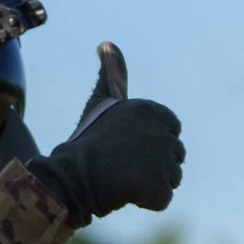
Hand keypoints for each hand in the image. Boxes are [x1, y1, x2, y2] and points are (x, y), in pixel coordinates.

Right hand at [27, 44, 184, 224]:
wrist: (69, 176)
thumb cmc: (86, 140)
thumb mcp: (101, 102)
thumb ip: (112, 74)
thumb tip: (107, 42)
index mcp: (152, 110)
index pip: (172, 130)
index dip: (150, 142)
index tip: (126, 145)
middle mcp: (162, 132)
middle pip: (175, 156)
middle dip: (153, 164)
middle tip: (122, 164)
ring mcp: (161, 162)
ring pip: (171, 179)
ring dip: (150, 184)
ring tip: (123, 179)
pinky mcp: (157, 188)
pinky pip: (162, 199)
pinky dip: (146, 201)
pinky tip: (125, 193)